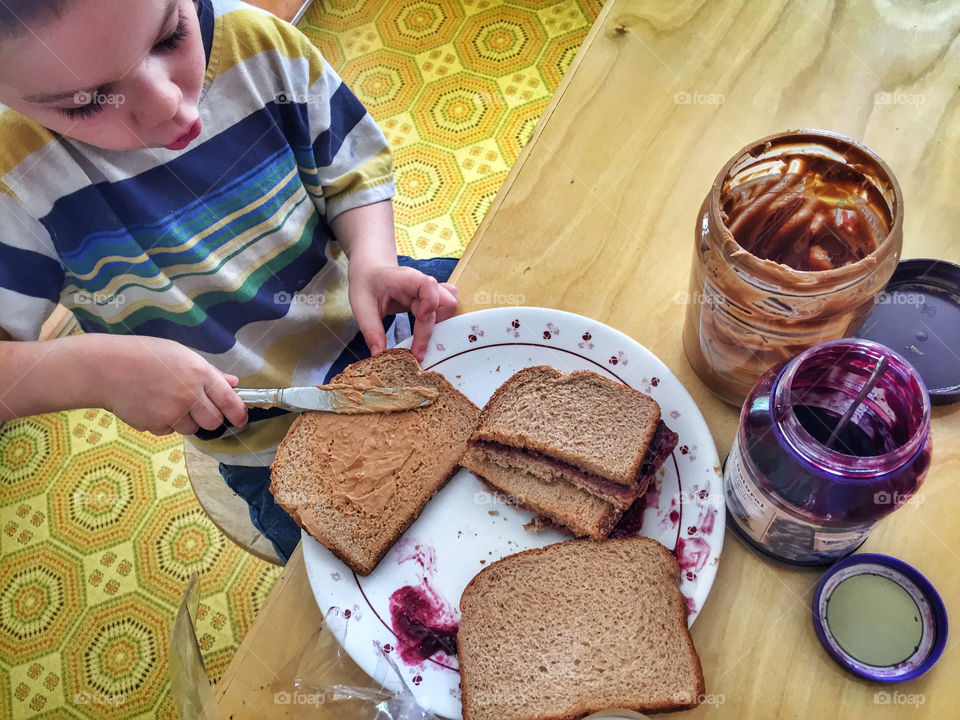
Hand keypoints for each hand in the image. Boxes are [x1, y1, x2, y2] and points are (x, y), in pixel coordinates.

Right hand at [96, 336, 248, 435]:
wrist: (107, 368)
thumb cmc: (145, 355)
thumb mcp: (181, 354)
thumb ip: (209, 372)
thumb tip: (233, 383)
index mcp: (200, 373)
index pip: (229, 400)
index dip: (238, 413)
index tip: (241, 420)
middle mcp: (190, 395)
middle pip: (213, 422)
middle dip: (209, 418)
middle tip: (197, 408)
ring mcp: (172, 412)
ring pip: (191, 428)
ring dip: (185, 420)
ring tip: (166, 401)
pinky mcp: (156, 425)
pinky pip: (168, 430)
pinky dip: (163, 422)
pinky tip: (150, 405)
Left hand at [348, 264, 457, 361]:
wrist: (371, 273)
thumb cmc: (367, 285)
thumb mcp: (362, 307)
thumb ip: (372, 331)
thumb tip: (380, 355)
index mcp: (406, 280)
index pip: (428, 285)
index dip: (429, 304)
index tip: (420, 321)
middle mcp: (423, 284)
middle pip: (445, 303)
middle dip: (433, 328)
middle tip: (416, 349)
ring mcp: (430, 291)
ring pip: (450, 306)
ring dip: (440, 325)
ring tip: (420, 338)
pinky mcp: (433, 298)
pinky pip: (448, 307)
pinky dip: (442, 321)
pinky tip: (425, 330)